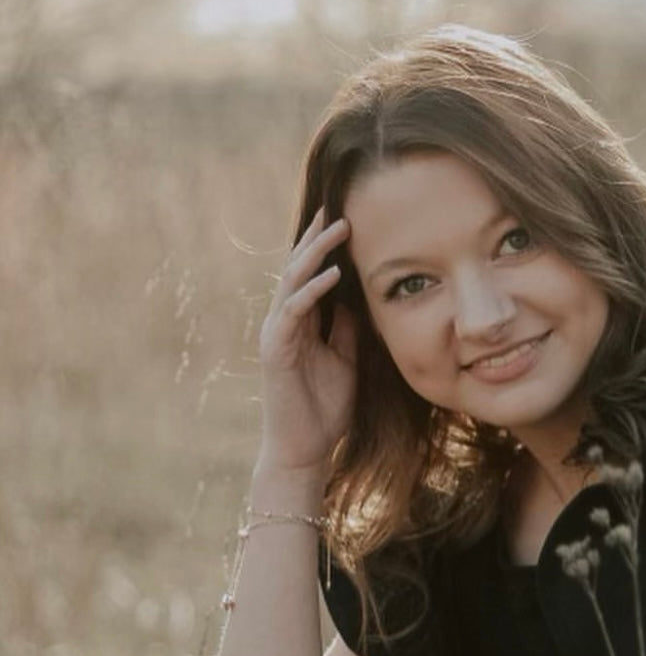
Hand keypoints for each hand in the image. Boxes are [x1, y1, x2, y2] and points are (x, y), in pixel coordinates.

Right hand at [256, 207, 358, 473]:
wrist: (304, 450)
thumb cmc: (325, 409)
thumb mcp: (348, 360)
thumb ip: (349, 328)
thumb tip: (361, 297)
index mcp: (301, 323)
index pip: (311, 274)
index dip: (324, 246)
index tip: (347, 216)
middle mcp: (284, 321)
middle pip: (297, 268)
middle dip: (317, 237)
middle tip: (338, 205)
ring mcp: (277, 334)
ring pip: (291, 281)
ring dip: (315, 253)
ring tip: (338, 227)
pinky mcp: (275, 350)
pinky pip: (293, 312)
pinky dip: (312, 291)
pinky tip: (332, 273)